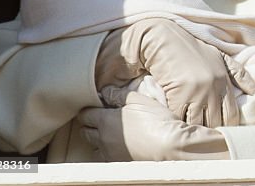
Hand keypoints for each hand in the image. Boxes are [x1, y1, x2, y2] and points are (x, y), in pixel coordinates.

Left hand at [78, 90, 228, 160]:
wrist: (169, 146)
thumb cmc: (157, 122)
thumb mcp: (140, 100)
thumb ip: (120, 95)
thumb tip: (106, 92)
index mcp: (106, 120)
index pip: (85, 115)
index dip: (89, 109)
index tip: (95, 106)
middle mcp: (103, 138)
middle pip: (85, 131)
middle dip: (90, 124)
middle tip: (100, 118)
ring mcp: (109, 153)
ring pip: (93, 145)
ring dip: (97, 138)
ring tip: (110, 132)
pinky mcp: (117, 163)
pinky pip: (103, 156)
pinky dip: (106, 150)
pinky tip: (118, 146)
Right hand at [94, 18, 254, 127]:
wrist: (167, 42)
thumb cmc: (194, 50)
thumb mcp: (221, 58)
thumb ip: (240, 74)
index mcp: (225, 82)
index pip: (232, 114)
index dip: (228, 126)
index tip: (222, 130)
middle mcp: (213, 89)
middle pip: (216, 122)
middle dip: (211, 130)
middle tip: (206, 135)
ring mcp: (196, 93)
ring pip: (199, 124)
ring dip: (195, 129)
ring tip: (193, 134)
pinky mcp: (178, 95)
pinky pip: (181, 118)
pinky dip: (180, 122)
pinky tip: (178, 124)